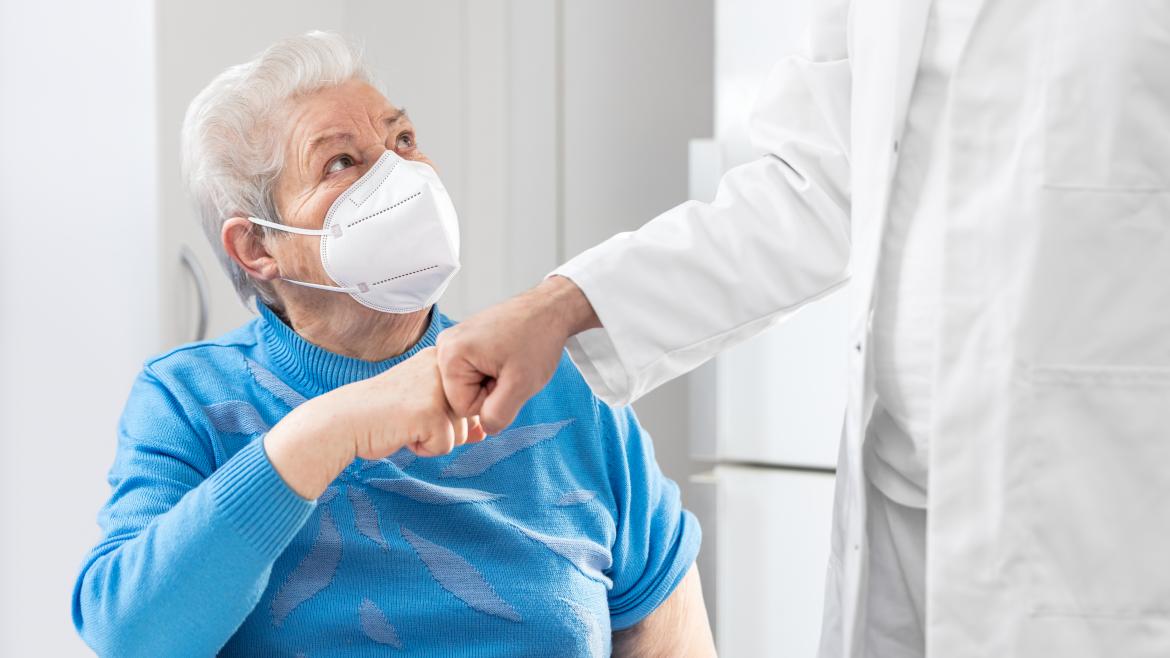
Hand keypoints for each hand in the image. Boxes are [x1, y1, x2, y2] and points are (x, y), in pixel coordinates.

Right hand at [266, 347, 485, 497]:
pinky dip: (424, 448)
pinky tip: (402, 432)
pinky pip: (445, 447)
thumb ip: (458, 415)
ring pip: (461, 434)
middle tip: (410, 416)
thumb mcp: (426, 406)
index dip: (448, 414)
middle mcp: (443, 368)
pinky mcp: (431, 413)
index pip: (472, 399)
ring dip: (434, 438)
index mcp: (443, 359)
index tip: (419, 406)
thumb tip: (486, 431)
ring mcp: (438, 389)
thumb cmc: (385, 413)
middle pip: (470, 418)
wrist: (345, 420)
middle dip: (442, 428)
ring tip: (406, 422)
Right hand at [436, 276, 600, 433]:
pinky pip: (473, 373)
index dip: (490, 400)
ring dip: (492, 381)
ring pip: (469, 386)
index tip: (507, 377)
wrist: (549, 309)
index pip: (462, 408)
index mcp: (450, 355)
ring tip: (508, 361)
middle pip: (461, 397)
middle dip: (489, 391)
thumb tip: (484, 429)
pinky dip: (491, 371)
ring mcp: (453, 341)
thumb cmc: (537, 340)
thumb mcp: (521, 385)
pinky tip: (505, 356)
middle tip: (509, 368)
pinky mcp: (464, 341)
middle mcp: (444, 346)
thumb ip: (498, 416)